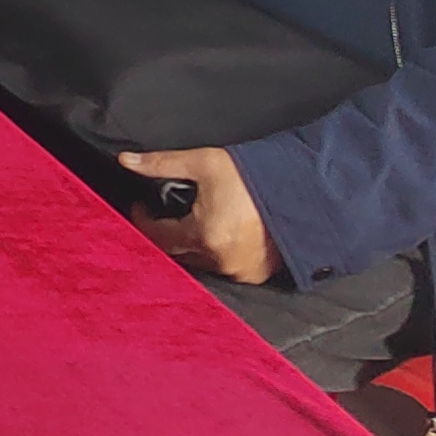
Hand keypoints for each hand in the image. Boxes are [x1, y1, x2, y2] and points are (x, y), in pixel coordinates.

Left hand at [121, 143, 277, 285]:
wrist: (309, 189)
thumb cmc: (258, 175)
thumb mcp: (206, 162)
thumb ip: (162, 164)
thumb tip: (126, 161)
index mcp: (204, 235)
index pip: (158, 236)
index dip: (145, 220)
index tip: (142, 206)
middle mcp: (221, 260)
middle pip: (179, 251)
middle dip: (169, 232)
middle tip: (167, 212)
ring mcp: (242, 271)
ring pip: (202, 261)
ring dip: (194, 244)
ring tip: (195, 220)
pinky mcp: (259, 275)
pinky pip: (228, 267)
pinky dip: (219, 253)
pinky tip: (221, 233)